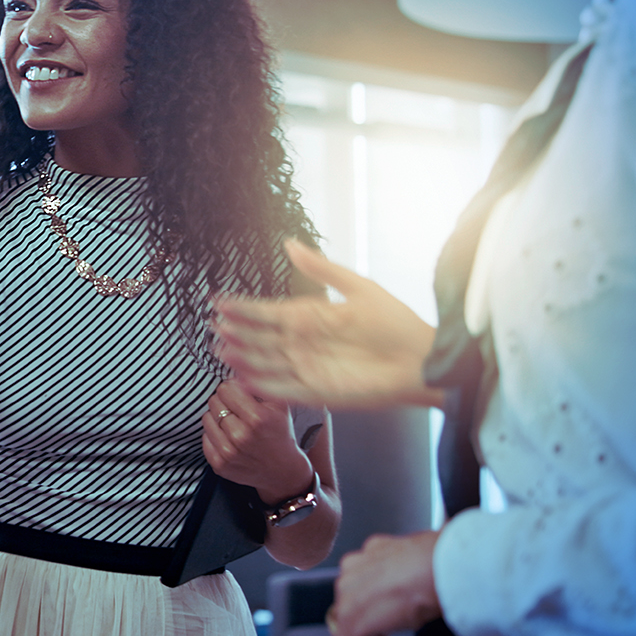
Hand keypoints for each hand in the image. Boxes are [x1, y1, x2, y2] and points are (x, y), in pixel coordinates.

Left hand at [201, 380, 315, 501]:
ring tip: (233, 424)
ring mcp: (228, 453)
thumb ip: (260, 384)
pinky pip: (205, 438)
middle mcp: (241, 436)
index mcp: (257, 418)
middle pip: (214, 402)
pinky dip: (214, 435)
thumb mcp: (280, 405)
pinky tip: (229, 438)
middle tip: (237, 410)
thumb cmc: (280, 433)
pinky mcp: (219, 465)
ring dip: (217, 418)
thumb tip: (238, 369)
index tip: (240, 396)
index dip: (233, 389)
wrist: (282, 471)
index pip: (225, 388)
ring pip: (206, 418)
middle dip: (225, 402)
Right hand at [213, 239, 441, 408]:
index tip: (220, 302)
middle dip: (238, 332)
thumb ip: (321, 270)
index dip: (245, 308)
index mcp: (312, 317)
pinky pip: (283, 389)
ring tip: (221, 350)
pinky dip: (264, 385)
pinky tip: (244, 378)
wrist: (421, 360)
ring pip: (267, 363)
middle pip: (262, 338)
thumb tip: (290, 243)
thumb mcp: (357, 288)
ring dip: (245, 358)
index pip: (269, 312)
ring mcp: (309, 368)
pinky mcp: (317, 392)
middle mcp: (305, 343)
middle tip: (214, 326)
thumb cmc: (395, 322)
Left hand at [327, 530, 443, 635]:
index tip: (405, 634)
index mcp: (369, 556)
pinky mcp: (350, 622)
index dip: (386, 622)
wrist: (447, 567)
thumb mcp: (423, 570)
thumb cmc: (446, 564)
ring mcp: (347, 596)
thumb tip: (418, 605)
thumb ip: (410, 584)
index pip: (367, 595)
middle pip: (359, 617)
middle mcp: (353, 572)